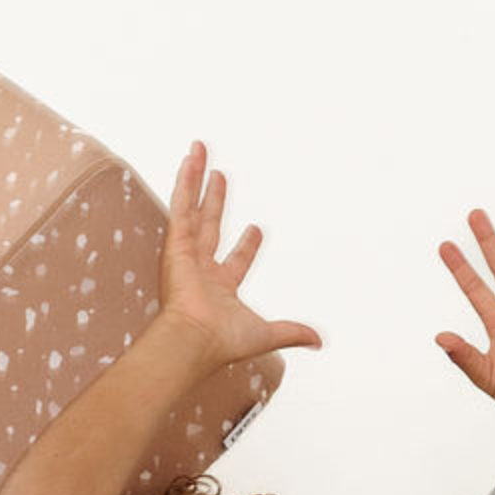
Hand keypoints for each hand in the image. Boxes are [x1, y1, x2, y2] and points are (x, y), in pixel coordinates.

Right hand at [155, 142, 321, 369]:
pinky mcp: (176, 243)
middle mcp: (201, 268)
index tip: (257, 228)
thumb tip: (318, 341)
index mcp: (221, 288)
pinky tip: (190, 161)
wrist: (196, 340)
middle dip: (215, 201)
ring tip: (200, 152)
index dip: (248, 245)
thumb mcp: (267, 334)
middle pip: (210, 225)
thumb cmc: (224, 341)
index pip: (237, 260)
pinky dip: (185, 183)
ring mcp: (186, 254)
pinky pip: (182, 206)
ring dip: (196, 179)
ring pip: (193, 208)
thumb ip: (292, 332)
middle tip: (220, 177)